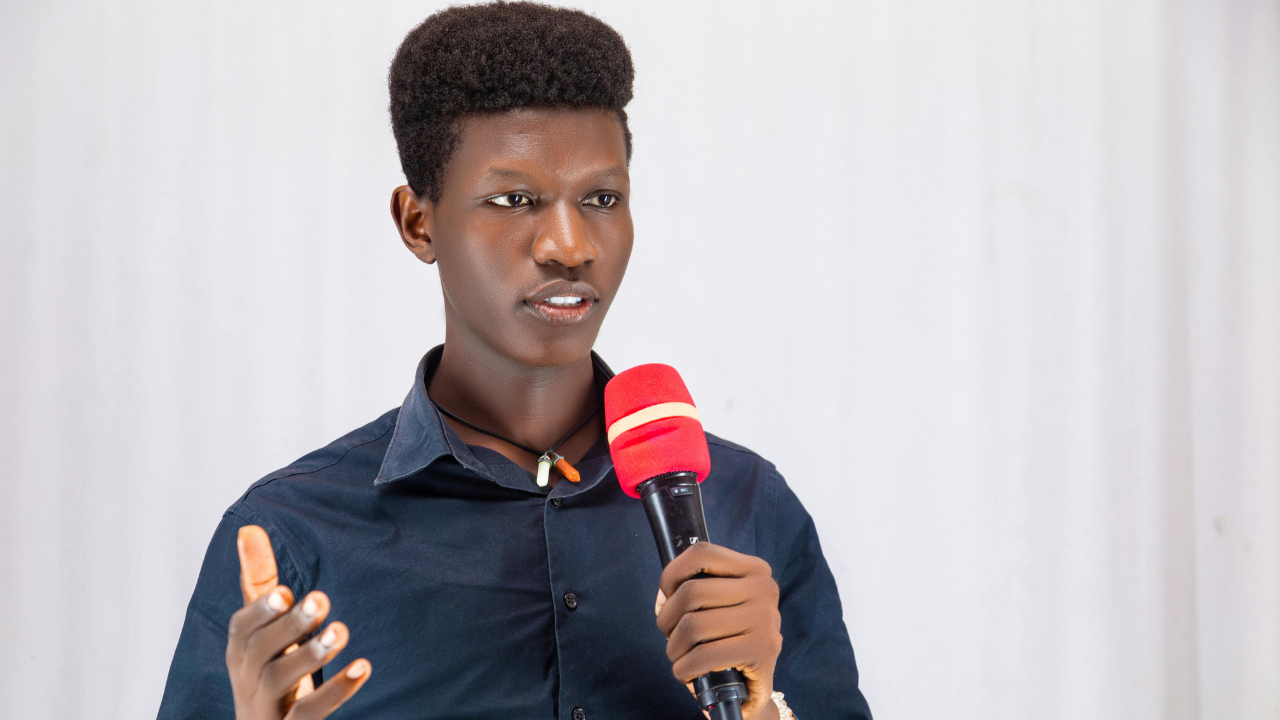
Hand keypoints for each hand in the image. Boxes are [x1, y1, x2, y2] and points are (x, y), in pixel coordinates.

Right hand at [226, 525, 370, 719]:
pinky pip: (308, 714)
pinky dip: (336, 691)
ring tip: (341, 631)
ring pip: (280, 681)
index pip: (242, 629)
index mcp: (241, 654)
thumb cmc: (269, 678)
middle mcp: (247, 681)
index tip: (284, 592)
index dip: (260, 611)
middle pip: (260, 652)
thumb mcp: (264, 633)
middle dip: (289, 626)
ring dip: (311, 655)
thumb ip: (261, 585)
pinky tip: (363, 667)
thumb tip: (248, 528)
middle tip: (321, 600)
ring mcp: (267, 710)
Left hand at [656, 542, 782, 719]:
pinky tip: (687, 673)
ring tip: (678, 656)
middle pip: (690, 592)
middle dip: (667, 619)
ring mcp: (766, 619)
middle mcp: (765, 589)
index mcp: (755, 569)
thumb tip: (663, 596)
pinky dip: (684, 668)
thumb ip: (693, 588)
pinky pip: (703, 655)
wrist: (753, 687)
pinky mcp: (762, 651)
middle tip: (670, 636)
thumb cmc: (728, 640)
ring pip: (692, 624)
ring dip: (674, 647)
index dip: (672, 574)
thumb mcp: (719, 605)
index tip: (666, 596)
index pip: (702, 554)